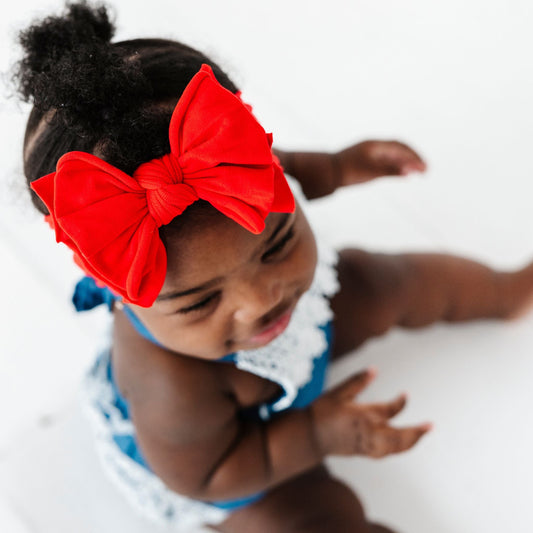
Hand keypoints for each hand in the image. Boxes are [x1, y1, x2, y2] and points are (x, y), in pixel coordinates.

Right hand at [310, 368, 430, 457]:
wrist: (308, 436)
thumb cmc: (321, 412)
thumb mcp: (338, 392)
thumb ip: (358, 381)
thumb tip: (375, 369)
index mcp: (363, 415)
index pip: (390, 410)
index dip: (401, 403)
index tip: (405, 395)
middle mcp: (368, 432)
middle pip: (399, 437)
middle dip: (416, 432)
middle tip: (430, 426)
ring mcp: (366, 444)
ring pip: (394, 448)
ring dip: (410, 442)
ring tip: (420, 434)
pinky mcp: (362, 452)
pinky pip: (385, 453)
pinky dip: (397, 449)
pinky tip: (400, 444)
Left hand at [333, 140, 426, 186]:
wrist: (324, 172)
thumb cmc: (347, 172)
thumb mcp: (371, 172)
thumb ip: (391, 171)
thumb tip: (411, 171)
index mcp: (375, 145)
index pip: (401, 147)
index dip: (415, 156)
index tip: (425, 168)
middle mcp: (372, 146)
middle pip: (398, 149)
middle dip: (413, 158)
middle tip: (425, 171)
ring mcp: (367, 153)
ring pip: (391, 155)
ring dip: (405, 162)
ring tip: (416, 173)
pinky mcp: (362, 161)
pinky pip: (384, 160)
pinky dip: (395, 166)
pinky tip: (399, 173)